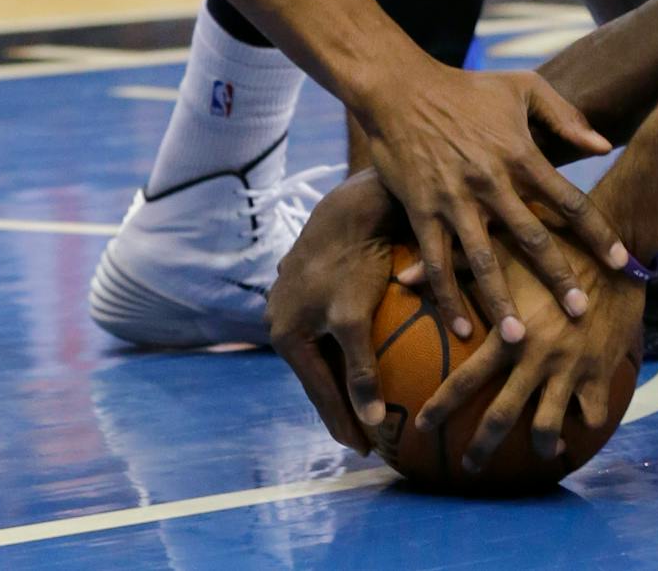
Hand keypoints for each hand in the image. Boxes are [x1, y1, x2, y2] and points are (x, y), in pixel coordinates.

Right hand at [267, 169, 403, 451]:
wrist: (354, 206)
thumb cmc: (355, 262)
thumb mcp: (353, 320)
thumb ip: (360, 371)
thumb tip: (373, 420)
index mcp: (286, 334)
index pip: (319, 393)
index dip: (343, 423)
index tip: (366, 451)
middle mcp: (283, 320)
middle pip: (320, 376)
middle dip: (343, 408)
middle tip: (369, 441)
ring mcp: (297, 301)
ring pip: (327, 352)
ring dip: (347, 380)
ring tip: (370, 408)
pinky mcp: (317, 285)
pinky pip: (336, 329)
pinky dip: (354, 350)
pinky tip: (374, 359)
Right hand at [359, 58, 628, 344]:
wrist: (401, 90)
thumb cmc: (467, 87)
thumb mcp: (523, 88)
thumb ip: (566, 117)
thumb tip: (604, 146)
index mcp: (521, 154)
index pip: (570, 201)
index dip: (598, 233)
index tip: (622, 262)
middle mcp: (490, 183)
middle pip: (532, 239)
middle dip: (558, 280)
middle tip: (580, 313)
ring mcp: (454, 201)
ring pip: (482, 261)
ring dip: (501, 301)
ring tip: (519, 338)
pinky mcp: (421, 212)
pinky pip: (436, 263)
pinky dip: (448, 296)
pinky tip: (462, 326)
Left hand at [415, 232, 645, 473]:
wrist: (616, 251)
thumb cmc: (554, 248)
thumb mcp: (503, 251)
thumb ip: (454, 266)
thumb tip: (404, 275)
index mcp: (510, 335)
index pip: (463, 381)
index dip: (439, 409)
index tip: (421, 427)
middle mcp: (537, 358)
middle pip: (501, 417)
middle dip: (481, 449)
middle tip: (469, 467)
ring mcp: (571, 369)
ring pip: (548, 426)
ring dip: (540, 447)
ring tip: (540, 452)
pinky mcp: (602, 372)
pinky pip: (593, 414)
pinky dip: (585, 424)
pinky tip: (580, 423)